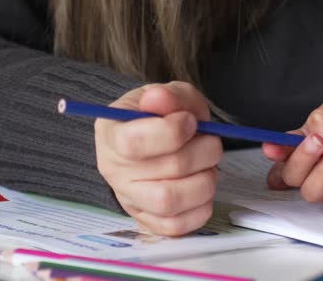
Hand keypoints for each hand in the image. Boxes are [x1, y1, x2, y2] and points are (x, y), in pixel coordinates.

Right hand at [95, 82, 221, 235]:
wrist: (156, 139)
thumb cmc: (161, 116)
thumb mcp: (168, 96)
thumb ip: (168, 96)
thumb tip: (159, 98)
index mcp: (111, 134)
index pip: (132, 142)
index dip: (171, 131)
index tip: (190, 121)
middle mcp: (114, 169)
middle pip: (166, 169)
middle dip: (203, 151)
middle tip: (210, 140)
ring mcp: (129, 199)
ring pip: (170, 202)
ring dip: (205, 180)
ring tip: (208, 165)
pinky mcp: (147, 220)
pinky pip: (177, 226)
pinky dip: (201, 207)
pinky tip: (202, 185)